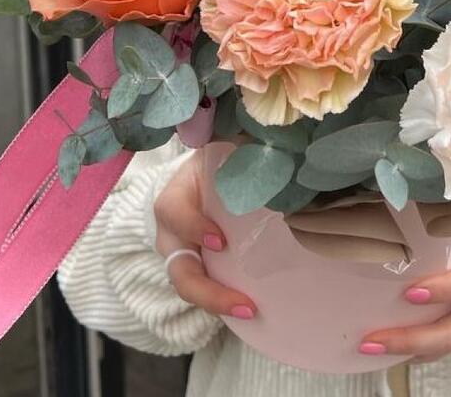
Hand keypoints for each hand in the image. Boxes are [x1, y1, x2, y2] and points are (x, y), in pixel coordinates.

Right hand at [154, 153, 257, 319]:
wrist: (203, 177)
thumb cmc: (216, 162)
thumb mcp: (221, 149)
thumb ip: (239, 145)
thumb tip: (277, 140)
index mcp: (174, 198)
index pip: (174, 214)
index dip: (194, 228)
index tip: (221, 241)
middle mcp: (172, 235)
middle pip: (180, 270)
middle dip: (208, 292)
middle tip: (244, 302)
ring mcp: (184, 256)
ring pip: (191, 288)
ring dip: (219, 304)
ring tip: (252, 310)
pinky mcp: (201, 267)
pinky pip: (209, 288)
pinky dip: (227, 301)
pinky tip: (256, 306)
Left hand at [359, 233, 450, 361]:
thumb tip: (413, 183)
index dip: (446, 290)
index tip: (410, 292)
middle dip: (414, 338)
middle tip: (373, 338)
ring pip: (446, 346)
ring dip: (406, 350)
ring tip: (367, 346)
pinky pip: (441, 346)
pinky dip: (413, 350)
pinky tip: (382, 347)